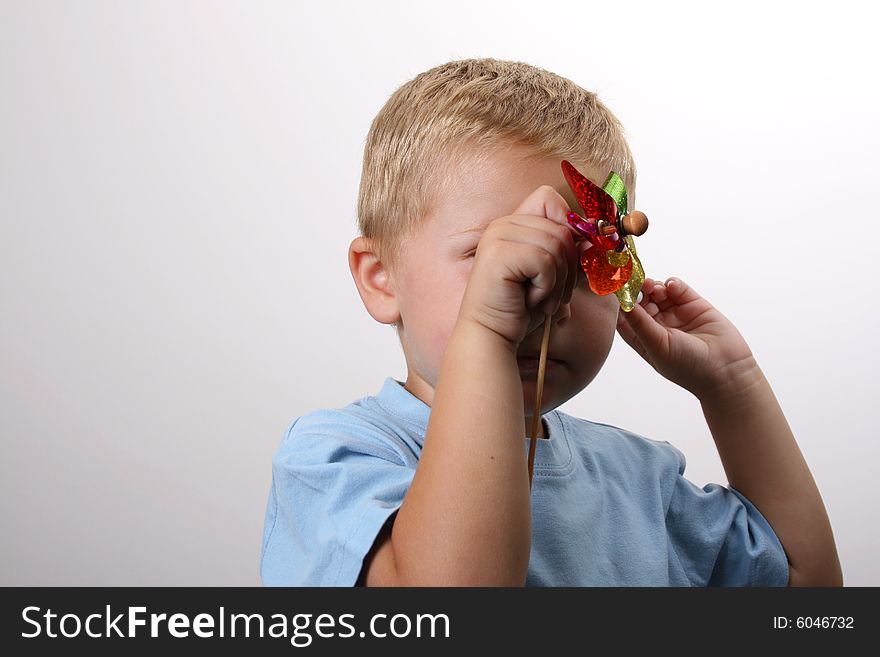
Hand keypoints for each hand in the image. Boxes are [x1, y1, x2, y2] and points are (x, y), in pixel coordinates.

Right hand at [457, 185, 588, 346]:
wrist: (493, 336)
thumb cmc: (520, 309)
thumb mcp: (556, 278)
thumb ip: (574, 257)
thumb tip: (595, 242)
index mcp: (513, 224)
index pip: (549, 198)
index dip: (568, 226)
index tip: (570, 259)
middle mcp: (502, 224)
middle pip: (562, 227)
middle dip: (569, 266)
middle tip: (555, 294)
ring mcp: (498, 236)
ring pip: (557, 244)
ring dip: (559, 280)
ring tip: (542, 300)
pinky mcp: (498, 254)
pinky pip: (545, 260)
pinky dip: (547, 286)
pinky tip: (531, 300)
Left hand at [615, 277, 758, 397]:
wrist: (726, 370)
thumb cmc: (687, 366)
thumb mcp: (657, 344)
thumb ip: (639, 322)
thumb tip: (620, 302)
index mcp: (643, 338)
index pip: (624, 317)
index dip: (618, 303)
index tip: (614, 290)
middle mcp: (657, 325)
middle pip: (639, 301)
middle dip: (636, 290)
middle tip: (635, 282)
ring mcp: (674, 314)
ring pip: (657, 291)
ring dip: (652, 285)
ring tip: (654, 288)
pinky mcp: (693, 305)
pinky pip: (677, 288)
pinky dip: (672, 283)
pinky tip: (672, 288)